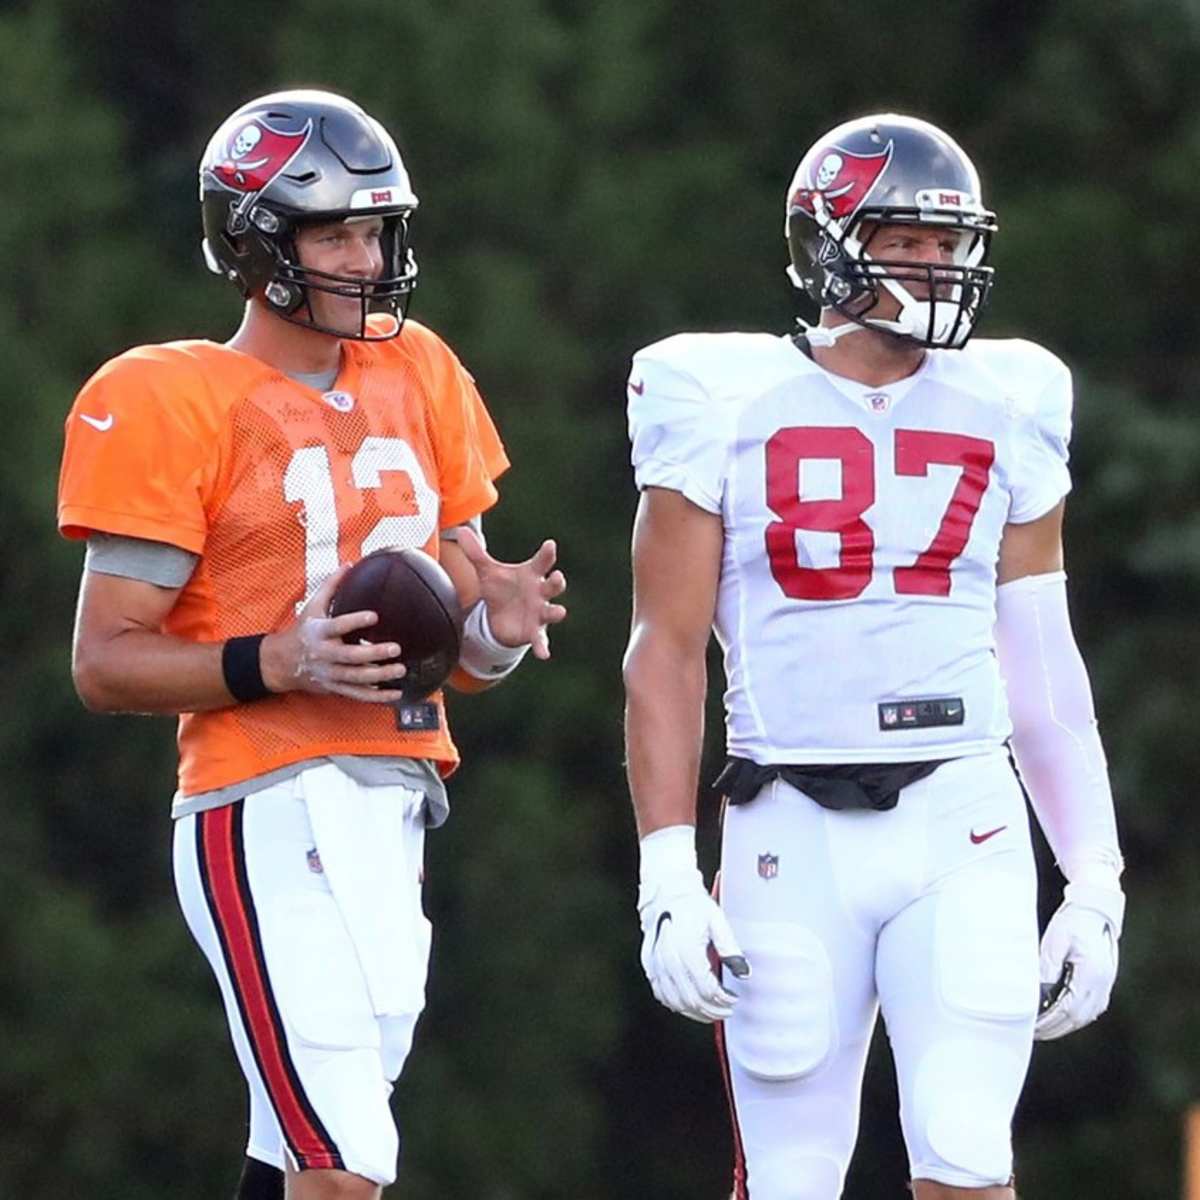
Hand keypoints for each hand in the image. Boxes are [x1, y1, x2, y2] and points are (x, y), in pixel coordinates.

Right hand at [260, 565, 407, 701]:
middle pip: (349, 657)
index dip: (354, 621)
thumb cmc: (302, 631)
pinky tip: (395, 694)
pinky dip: (376, 697)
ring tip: (400, 670)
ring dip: (379, 676)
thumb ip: (331, 586)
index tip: (374, 616)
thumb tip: (349, 564)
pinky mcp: (335, 688)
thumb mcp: (312, 607)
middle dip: (372, 654)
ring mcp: (329, 674)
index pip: (337, 626)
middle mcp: (324, 655)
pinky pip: (357, 695)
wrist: (281, 663)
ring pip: (355, 678)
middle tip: (396, 648)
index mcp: (319, 633)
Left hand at [455, 527, 565, 658]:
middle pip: (554, 585)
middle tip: (557, 577)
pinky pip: (541, 640)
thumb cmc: (501, 590)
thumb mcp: (488, 572)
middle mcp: (540, 593)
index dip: (547, 553)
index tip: (550, 544)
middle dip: (557, 582)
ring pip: (553, 612)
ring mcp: (540, 613)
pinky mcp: (534, 632)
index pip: (543, 561)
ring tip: (559, 612)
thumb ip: (476, 554)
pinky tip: (544, 654)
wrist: (501, 619)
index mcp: (532, 575)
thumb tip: (461, 531)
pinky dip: (543, 647)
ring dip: (557, 612)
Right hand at [637, 827, 747, 1023]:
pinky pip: (661, 994)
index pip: (707, 990)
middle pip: (692, 1000)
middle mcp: (669, 960)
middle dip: (712, 1010)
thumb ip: (730, 948)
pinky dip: (676, 1004)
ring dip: (695, 1012)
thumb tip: (743, 973)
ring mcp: (656, 964)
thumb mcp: (717, 921)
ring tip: (711, 1011)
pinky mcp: (649, 965)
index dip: (723, 1000)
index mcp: (687, 950)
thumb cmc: (692, 904)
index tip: (733, 999)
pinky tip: (689, 1004)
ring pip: (675, 1002)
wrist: (667, 892)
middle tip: (726, 1010)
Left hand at [1034, 881, 1123, 1040]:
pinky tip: (1057, 1015)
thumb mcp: (1055, 941)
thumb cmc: (1074, 922)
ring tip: (1042, 1027)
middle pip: (1077, 1019)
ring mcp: (1105, 986)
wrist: (1095, 910)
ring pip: (1084, 1016)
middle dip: (1054, 1028)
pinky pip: (1089, 1008)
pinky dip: (1073, 1016)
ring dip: (1063, 1024)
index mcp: (1091, 976)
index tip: (1031, 1027)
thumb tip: (1038, 992)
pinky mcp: (1103, 983)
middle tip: (1032, 1032)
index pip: (1068, 1011)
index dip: (1049, 1022)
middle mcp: (1102, 986)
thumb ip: (1048, 967)